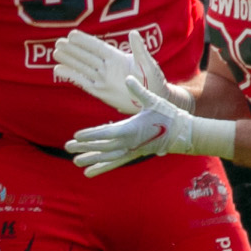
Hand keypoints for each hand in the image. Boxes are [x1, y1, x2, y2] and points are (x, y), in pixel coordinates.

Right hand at [52, 30, 170, 113]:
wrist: (153, 100)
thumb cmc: (154, 81)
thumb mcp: (149, 64)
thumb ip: (139, 49)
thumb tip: (133, 33)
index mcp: (117, 58)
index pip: (97, 47)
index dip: (84, 41)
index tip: (71, 35)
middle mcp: (107, 67)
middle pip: (86, 56)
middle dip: (72, 49)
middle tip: (58, 42)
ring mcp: (102, 79)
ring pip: (82, 67)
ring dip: (69, 60)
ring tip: (55, 52)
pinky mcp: (99, 91)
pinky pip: (82, 82)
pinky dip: (70, 76)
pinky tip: (58, 70)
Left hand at [66, 78, 195, 176]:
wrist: (183, 133)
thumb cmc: (168, 114)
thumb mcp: (153, 100)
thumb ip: (138, 90)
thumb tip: (128, 77)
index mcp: (133, 129)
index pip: (108, 133)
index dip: (92, 135)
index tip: (77, 135)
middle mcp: (130, 143)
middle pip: (103, 146)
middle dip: (85, 146)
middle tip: (67, 146)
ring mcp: (132, 150)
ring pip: (108, 157)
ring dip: (91, 159)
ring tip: (75, 162)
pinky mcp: (134, 154)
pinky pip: (115, 162)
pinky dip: (102, 167)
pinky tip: (89, 172)